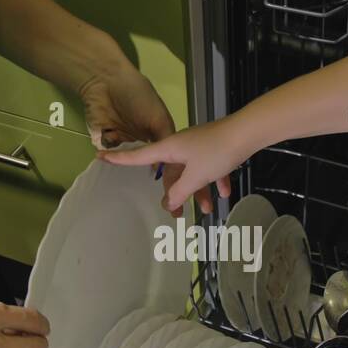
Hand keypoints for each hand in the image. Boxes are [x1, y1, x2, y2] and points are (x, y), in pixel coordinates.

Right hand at [80, 62, 227, 216]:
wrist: (248, 132)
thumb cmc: (217, 152)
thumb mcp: (196, 176)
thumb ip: (180, 192)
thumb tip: (168, 203)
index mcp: (170, 148)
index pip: (139, 156)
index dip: (120, 158)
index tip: (99, 156)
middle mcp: (181, 145)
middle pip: (171, 172)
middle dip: (176, 193)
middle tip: (179, 215)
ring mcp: (199, 145)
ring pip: (193, 171)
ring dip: (200, 191)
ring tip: (209, 208)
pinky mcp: (215, 146)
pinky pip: (210, 166)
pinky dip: (216, 179)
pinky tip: (224, 193)